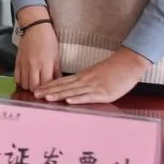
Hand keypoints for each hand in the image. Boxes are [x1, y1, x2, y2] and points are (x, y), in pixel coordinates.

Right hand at [14, 11, 59, 91]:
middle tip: (43, 89)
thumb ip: (56, 71)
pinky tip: (27, 79)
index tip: (51, 91)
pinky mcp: (17, 62)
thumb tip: (58, 82)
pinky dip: (21, 82)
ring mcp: (23, 64)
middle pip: (33, 87)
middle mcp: (33, 65)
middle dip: (39, 91)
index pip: (46, 84)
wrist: (34, 27)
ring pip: (24, 84)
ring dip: (30, 87)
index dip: (49, 91)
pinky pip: (16, 78)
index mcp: (45, 64)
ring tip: (35, 84)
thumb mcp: (56, 55)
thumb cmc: (48, 39)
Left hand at [34, 49, 149, 104]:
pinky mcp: (104, 93)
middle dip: (48, 91)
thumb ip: (84, 81)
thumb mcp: (95, 74)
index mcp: (82, 77)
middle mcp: (85, 81)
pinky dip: (78, 99)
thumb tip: (72, 89)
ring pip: (72, 92)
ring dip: (58, 95)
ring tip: (45, 98)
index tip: (36, 89)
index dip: (48, 86)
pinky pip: (88, 96)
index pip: (61, 82)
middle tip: (34, 94)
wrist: (129, 62)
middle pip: (63, 86)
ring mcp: (94, 87)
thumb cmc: (114, 70)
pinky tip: (68, 101)